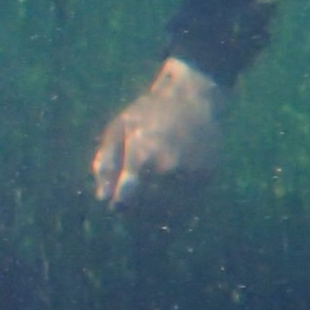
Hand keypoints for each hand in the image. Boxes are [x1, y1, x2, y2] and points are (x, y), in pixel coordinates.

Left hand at [92, 56, 221, 204]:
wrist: (193, 98)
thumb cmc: (148, 113)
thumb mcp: (118, 129)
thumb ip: (106, 163)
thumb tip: (103, 197)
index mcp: (142, 156)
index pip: (126, 199)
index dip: (119, 205)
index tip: (116, 203)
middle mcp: (168, 168)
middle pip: (146, 207)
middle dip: (135, 210)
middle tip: (131, 204)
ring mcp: (190, 173)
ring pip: (168, 209)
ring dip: (155, 211)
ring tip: (148, 200)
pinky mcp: (206, 176)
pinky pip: (187, 202)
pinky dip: (176, 204)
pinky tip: (168, 193)